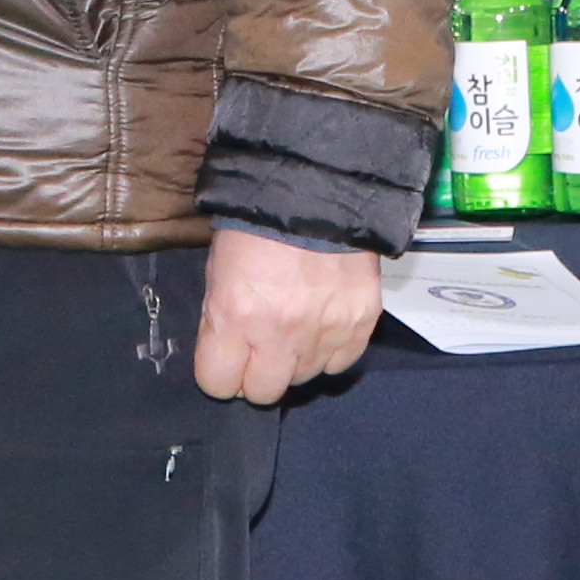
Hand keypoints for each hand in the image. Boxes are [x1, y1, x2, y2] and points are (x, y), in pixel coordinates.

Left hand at [194, 227, 383, 402]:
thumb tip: (228, 353)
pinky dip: (330, 349)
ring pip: (305, 378)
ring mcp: (325, 330)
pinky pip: (341, 363)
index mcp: (236, 315)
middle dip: (258, 373)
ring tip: (297, 322)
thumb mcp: (219, 268)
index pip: (219, 384)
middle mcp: (280, 332)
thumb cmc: (259, 223)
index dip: (220, 372)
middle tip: (262, 345)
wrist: (319, 187)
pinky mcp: (360, 323)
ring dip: (297, 358)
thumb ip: (221, 318)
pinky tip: (322, 322)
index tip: (227, 359)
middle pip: (264, 393)